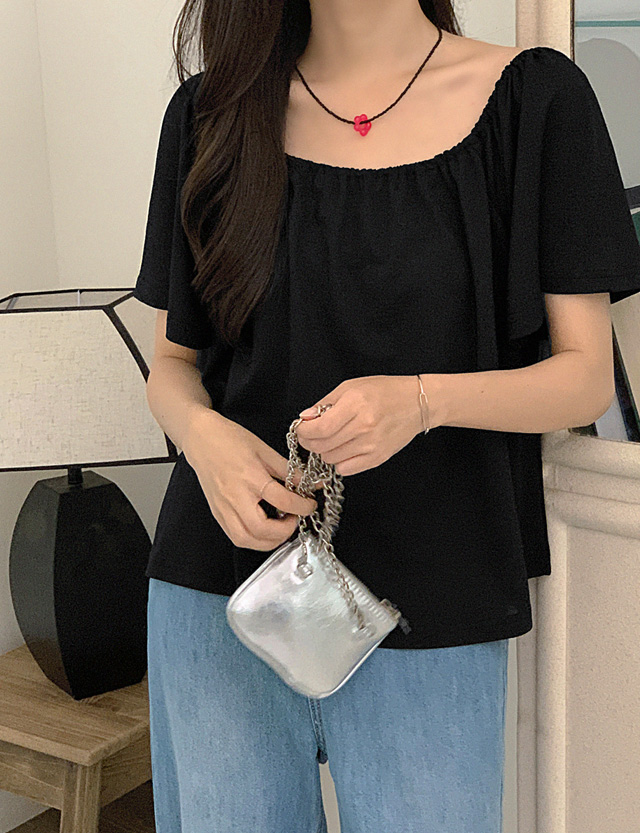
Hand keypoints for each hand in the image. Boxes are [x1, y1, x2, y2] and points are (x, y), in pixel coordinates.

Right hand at [182, 408, 320, 550]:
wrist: (201, 439)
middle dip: (284, 531)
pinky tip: (263, 530)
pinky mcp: (217, 513)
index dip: (302, 507)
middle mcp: (235, 496)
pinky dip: (253, 540)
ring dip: (268, 541)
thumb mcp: (265, 450)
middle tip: (294, 519)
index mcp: (251, 477)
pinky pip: (235, 536)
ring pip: (245, 539)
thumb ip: (290, 471)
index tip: (309, 505)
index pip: (282, 500)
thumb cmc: (230, 440)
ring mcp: (223, 507)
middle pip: (261, 529)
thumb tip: (312, 484)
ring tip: (280, 528)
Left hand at [295, 375, 426, 476]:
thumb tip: (305, 418)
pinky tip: (344, 448)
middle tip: (311, 435)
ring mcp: (371, 445)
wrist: (417, 404)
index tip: (302, 429)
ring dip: (325, 451)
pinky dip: (339, 461)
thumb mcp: (351, 386)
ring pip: (331, 459)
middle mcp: (363, 427)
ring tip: (331, 439)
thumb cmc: (385, 391)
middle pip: (322, 446)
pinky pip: (345, 469)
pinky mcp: (377, 458)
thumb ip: (325, 403)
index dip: (304, 432)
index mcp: (356, 404)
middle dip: (310, 442)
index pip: (319, 428)